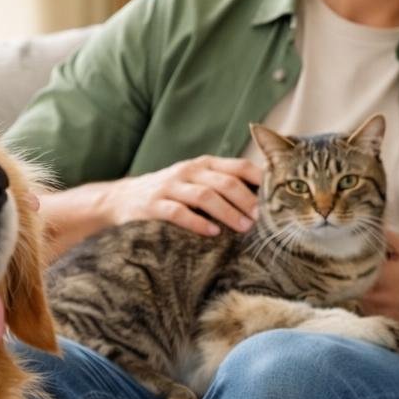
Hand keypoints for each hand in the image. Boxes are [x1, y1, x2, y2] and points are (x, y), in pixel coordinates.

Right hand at [107, 155, 262, 236]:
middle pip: (224, 181)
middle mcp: (188, 171)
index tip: (277, 196)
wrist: (121, 199)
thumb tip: (265, 200)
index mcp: (204, 164)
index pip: (238, 166)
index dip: (259, 179)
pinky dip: (197, 223)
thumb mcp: (196, 181)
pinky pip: (178, 212)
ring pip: (204, 196)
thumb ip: (223, 184)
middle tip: (262, 218)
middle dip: (246, 199)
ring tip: (244, 228)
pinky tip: (212, 234)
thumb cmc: (170, 193)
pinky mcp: (153, 205)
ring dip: (227, 212)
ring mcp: (169, 187)